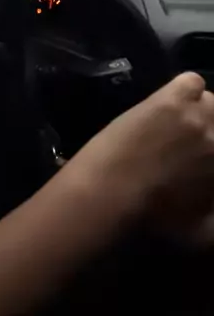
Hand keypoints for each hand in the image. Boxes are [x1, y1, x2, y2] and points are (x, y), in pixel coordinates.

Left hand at [64, 72, 213, 230]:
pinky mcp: (174, 97)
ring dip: (200, 112)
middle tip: (190, 144)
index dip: (212, 154)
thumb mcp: (202, 233)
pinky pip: (192, 82)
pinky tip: (170, 104)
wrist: (112, 192)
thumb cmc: (156, 219)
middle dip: (211, 133)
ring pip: (213, 103)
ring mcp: (201, 114)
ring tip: (179, 125)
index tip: (203, 157)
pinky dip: (184, 90)